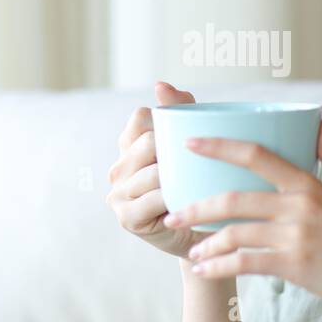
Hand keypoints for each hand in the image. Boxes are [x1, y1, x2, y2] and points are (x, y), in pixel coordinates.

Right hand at [106, 81, 215, 258]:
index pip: (141, 117)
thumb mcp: (194, 148)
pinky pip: (152, 198)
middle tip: (198, 168)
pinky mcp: (126, 217)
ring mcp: (118, 193)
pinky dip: (172, 200)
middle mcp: (118, 168)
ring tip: (195, 187)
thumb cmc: (199, 187)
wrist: (203, 236)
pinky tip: (184, 204)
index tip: (188, 138)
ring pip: (152, 171)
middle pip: (148, 142)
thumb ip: (182, 112)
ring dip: (178, 179)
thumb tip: (160, 85)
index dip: (165, 122)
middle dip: (174, 152)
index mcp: (129, 146)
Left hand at [163, 113, 321, 321]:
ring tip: (191, 252)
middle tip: (172, 215)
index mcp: (308, 184)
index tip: (190, 144)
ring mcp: (296, 236)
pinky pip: (246, 263)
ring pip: (235, 234)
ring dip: (206, 244)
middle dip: (196, 208)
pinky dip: (220, 268)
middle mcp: (299, 206)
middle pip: (234, 198)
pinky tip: (204, 271)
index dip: (220, 146)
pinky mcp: (294, 265)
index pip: (256, 155)